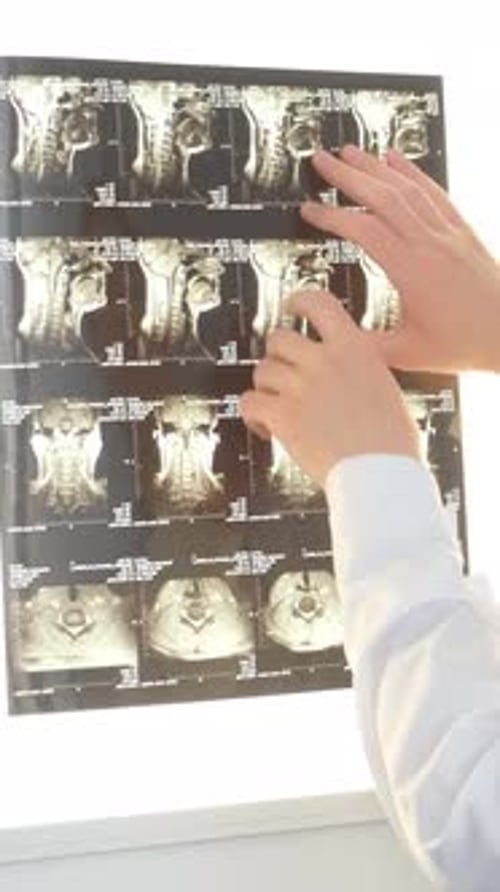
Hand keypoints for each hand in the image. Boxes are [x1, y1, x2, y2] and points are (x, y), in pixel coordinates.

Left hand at [240, 290, 419, 486]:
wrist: (382, 474)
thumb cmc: (392, 443)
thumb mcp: (386, 387)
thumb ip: (360, 369)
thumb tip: (347, 370)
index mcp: (355, 349)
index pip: (319, 303)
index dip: (298, 301)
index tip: (291, 307)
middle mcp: (325, 362)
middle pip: (279, 338)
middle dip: (277, 357)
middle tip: (283, 374)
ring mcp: (301, 387)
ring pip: (261, 370)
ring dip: (265, 388)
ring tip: (277, 407)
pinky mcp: (283, 415)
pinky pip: (250, 402)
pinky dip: (252, 414)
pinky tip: (266, 427)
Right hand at [301, 145, 499, 373]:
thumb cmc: (466, 344)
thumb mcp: (407, 354)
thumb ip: (365, 344)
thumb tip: (333, 334)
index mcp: (413, 272)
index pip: (365, 231)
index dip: (332, 217)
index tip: (310, 210)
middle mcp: (432, 245)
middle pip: (384, 197)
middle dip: (348, 175)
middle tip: (322, 161)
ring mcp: (449, 234)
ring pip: (408, 188)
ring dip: (375, 167)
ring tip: (349, 152)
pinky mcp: (462, 232)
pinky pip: (434, 192)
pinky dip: (411, 172)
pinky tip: (394, 159)